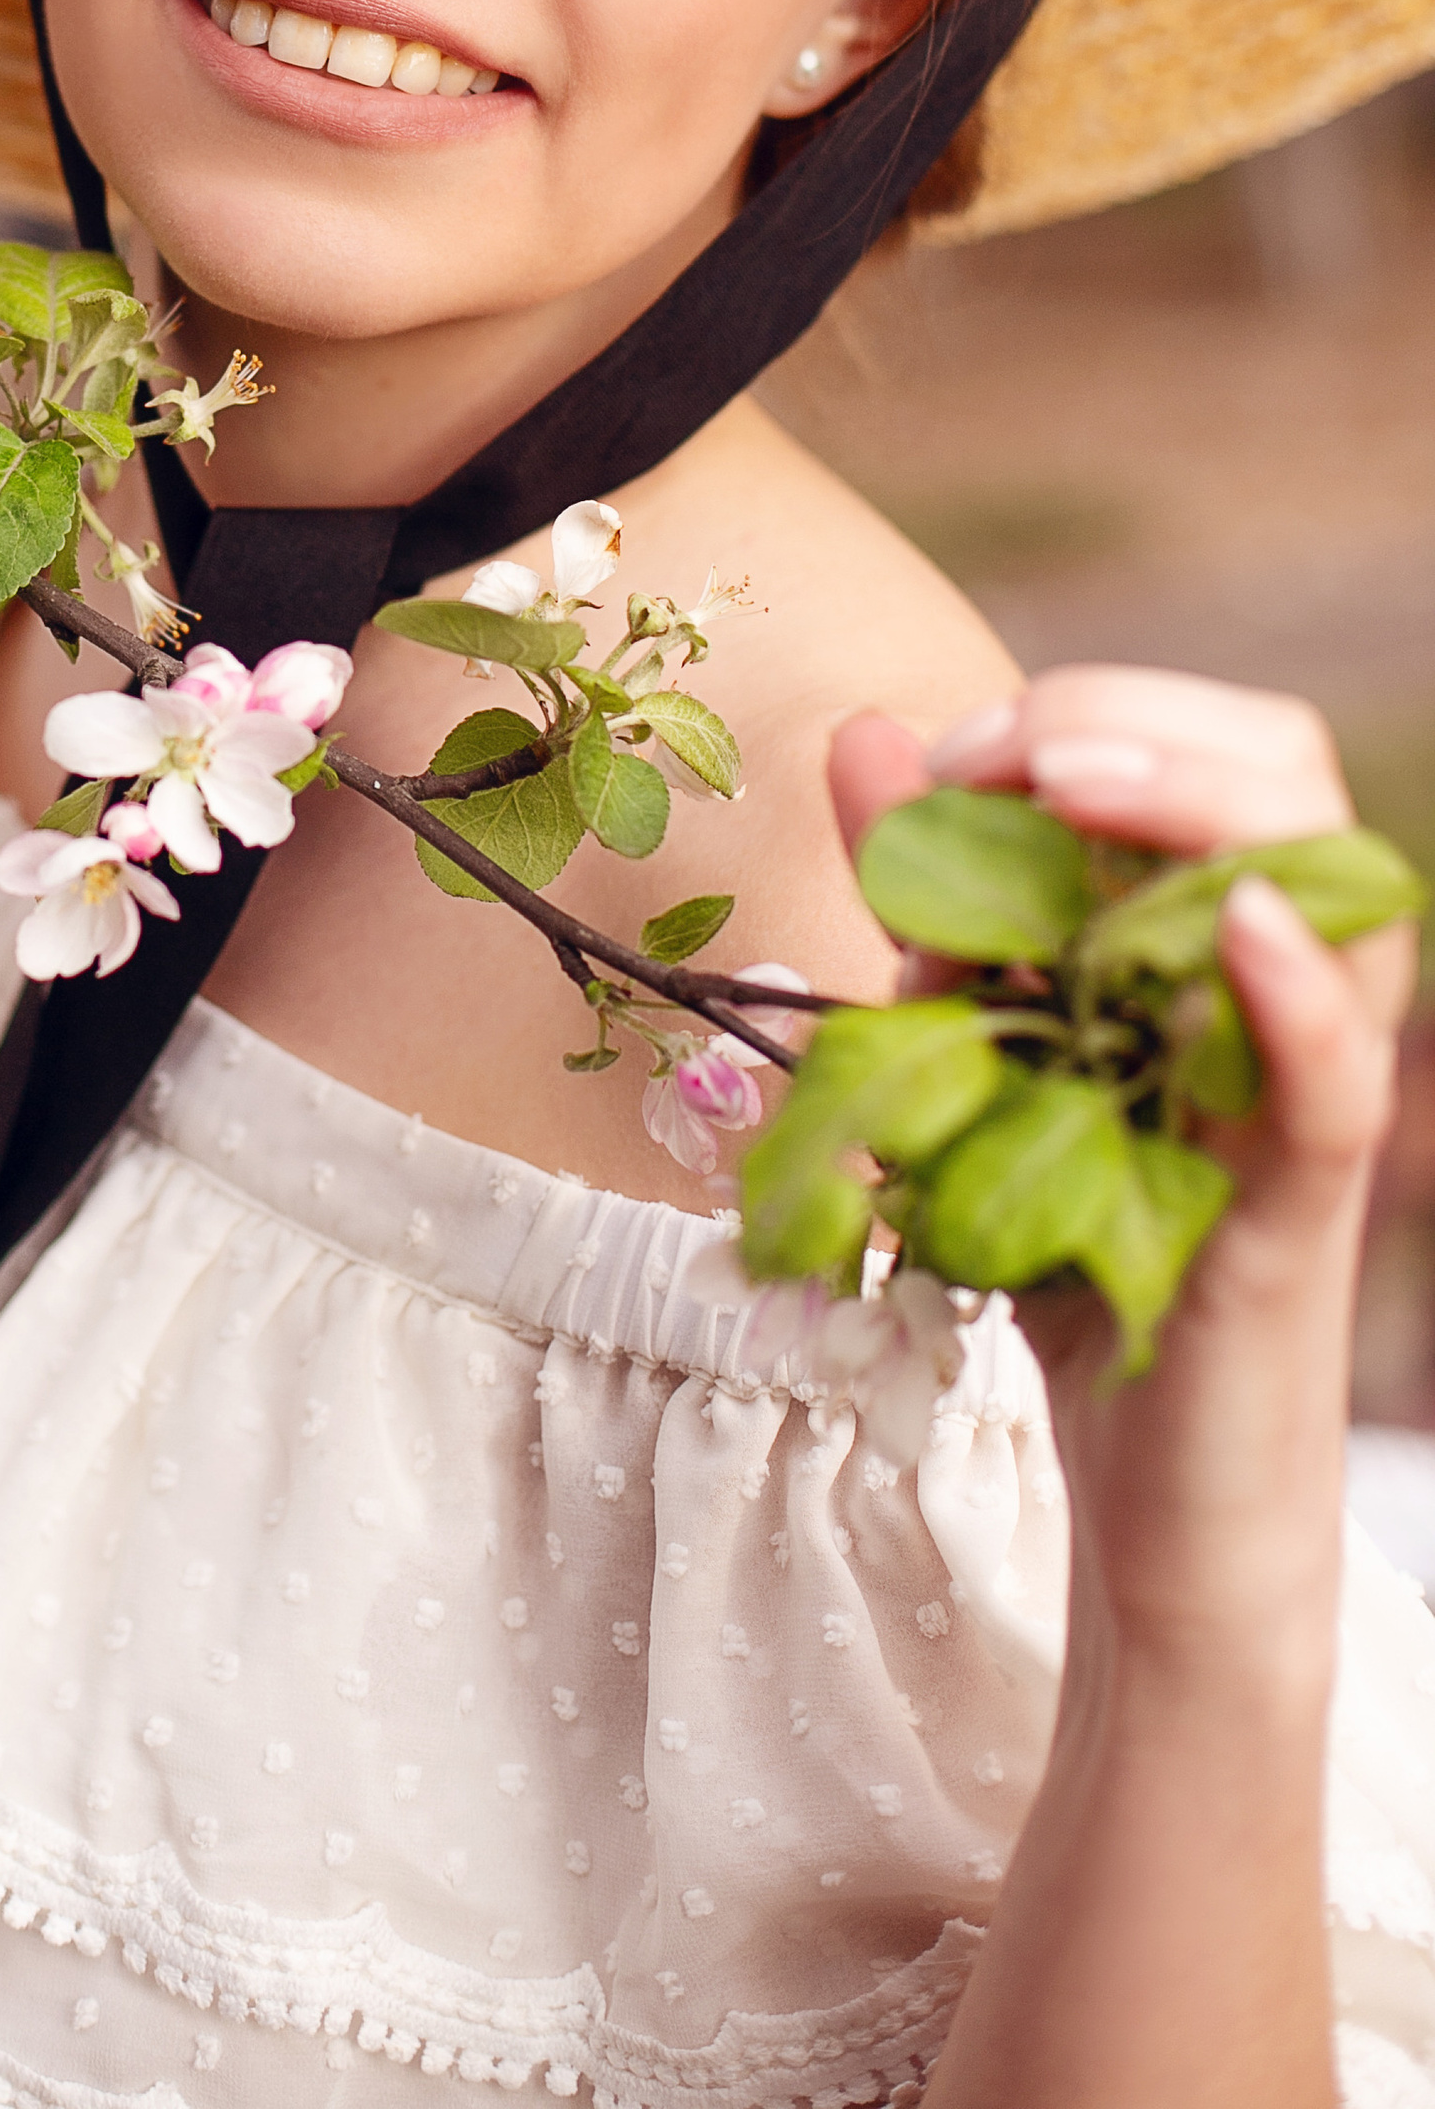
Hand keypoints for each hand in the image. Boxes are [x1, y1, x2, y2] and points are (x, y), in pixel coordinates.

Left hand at [831, 669, 1406, 1669]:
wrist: (1142, 1498)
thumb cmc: (1070, 1255)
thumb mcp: (970, 1046)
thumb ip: (929, 901)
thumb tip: (865, 730)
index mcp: (1216, 936)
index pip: (1217, 745)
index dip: (1089, 710)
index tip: (949, 758)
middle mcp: (1285, 993)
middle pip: (1287, 779)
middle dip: (1134, 725)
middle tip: (1000, 761)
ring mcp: (1300, 1096)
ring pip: (1342, 897)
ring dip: (1203, 808)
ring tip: (1075, 782)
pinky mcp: (1288, 1213)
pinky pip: (1333, 1085)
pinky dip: (1295, 997)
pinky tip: (1242, 927)